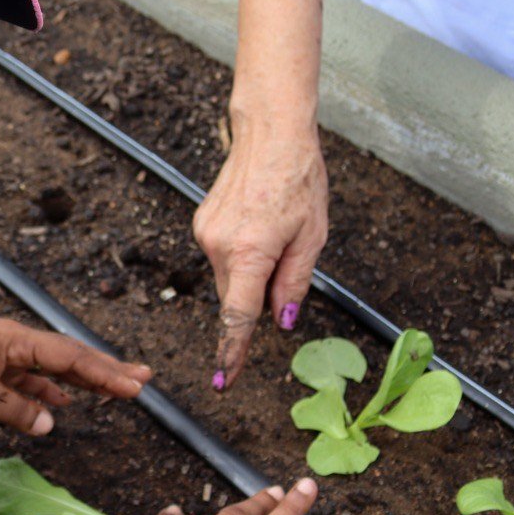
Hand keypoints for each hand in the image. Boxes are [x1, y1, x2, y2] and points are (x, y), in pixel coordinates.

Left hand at [0, 319, 150, 434]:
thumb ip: (16, 410)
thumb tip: (51, 421)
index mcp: (13, 339)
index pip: (69, 356)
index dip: (105, 371)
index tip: (136, 383)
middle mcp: (11, 342)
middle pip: (67, 357)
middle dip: (105, 369)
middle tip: (142, 378)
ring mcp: (0, 355)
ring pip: (50, 369)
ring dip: (81, 380)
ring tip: (115, 389)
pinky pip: (27, 380)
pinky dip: (47, 391)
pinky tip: (63, 402)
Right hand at [192, 126, 327, 388]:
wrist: (270, 134)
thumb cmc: (298, 178)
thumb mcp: (311, 236)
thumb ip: (294, 284)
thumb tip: (282, 322)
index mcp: (250, 253)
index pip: (238, 317)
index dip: (232, 353)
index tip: (224, 380)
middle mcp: (218, 246)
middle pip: (235, 298)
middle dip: (256, 301)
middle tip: (285, 268)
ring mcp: (205, 233)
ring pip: (229, 278)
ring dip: (250, 274)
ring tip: (276, 236)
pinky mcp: (202, 223)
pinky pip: (222, 257)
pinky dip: (240, 256)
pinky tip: (259, 228)